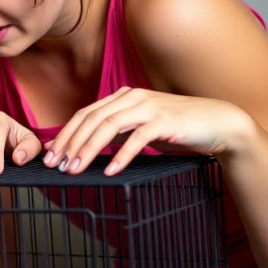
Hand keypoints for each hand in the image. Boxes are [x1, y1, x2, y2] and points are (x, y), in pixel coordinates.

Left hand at [44, 87, 248, 174]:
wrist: (218, 123)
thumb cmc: (176, 128)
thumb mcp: (139, 128)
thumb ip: (114, 134)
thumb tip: (84, 148)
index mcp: (122, 97)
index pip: (85, 114)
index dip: (65, 134)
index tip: (50, 155)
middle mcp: (131, 97)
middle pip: (91, 119)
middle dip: (69, 142)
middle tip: (55, 164)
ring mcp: (148, 107)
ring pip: (108, 126)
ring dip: (88, 149)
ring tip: (75, 169)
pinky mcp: (165, 121)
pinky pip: (137, 138)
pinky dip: (121, 156)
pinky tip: (109, 171)